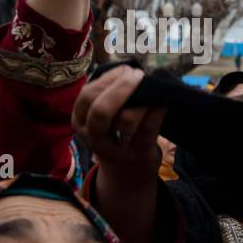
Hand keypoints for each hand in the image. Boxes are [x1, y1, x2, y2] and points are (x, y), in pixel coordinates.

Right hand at [72, 66, 165, 181]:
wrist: (125, 173)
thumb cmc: (112, 133)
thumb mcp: (98, 117)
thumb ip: (106, 94)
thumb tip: (128, 70)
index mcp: (79, 121)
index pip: (87, 96)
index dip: (107, 80)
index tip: (125, 70)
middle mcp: (93, 137)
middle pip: (101, 110)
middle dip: (121, 88)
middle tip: (138, 75)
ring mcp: (116, 148)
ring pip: (126, 119)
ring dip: (141, 99)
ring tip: (150, 88)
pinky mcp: (138, 153)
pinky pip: (148, 127)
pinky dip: (157, 109)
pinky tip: (163, 100)